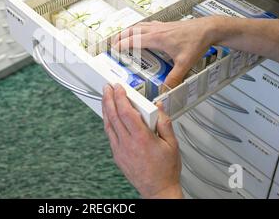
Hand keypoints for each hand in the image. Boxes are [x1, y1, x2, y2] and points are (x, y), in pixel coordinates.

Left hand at [102, 84, 182, 198]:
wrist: (158, 191)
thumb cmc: (166, 170)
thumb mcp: (172, 144)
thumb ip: (165, 123)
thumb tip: (159, 107)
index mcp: (142, 138)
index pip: (126, 111)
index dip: (120, 97)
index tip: (118, 87)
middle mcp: (128, 143)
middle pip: (113, 115)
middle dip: (109, 98)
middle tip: (107, 88)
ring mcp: (120, 150)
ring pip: (108, 125)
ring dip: (106, 109)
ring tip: (106, 98)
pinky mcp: (117, 156)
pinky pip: (109, 135)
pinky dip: (108, 123)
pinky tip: (109, 117)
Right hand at [112, 16, 220, 88]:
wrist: (209, 28)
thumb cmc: (197, 42)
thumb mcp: (184, 63)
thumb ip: (174, 78)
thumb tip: (165, 91)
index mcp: (157, 38)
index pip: (133, 40)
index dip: (121, 45)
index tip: (113, 50)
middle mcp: (156, 30)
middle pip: (132, 30)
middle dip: (120, 36)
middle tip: (113, 44)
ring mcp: (161, 26)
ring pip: (139, 25)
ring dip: (128, 31)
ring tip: (123, 38)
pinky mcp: (166, 25)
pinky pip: (147, 25)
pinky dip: (139, 28)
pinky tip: (143, 33)